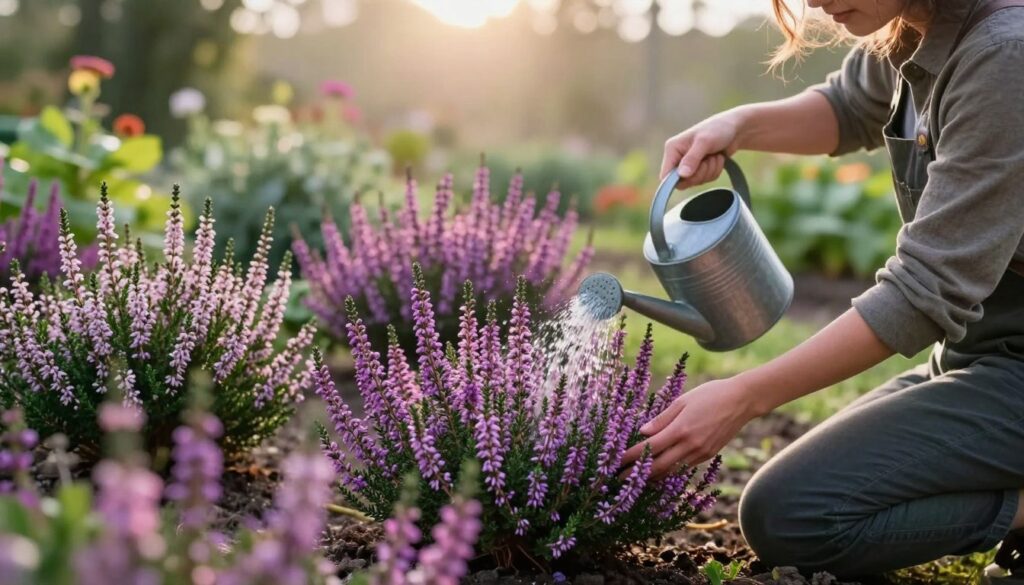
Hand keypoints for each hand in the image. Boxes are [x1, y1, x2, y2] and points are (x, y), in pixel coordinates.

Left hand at [622, 376, 756, 478]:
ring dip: (652, 476)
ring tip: (635, 479)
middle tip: (620, 477)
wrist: (742, 401)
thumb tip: (643, 433)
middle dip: (637, 473)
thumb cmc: (710, 395)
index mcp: (680, 430)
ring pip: (671, 470)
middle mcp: (690, 445)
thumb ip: (662, 419)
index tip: (616, 461)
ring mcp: (700, 453)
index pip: (650, 448)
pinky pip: (684, 466)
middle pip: (658, 466)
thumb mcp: (682, 401)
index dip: (631, 457)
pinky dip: (669, 470)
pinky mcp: (708, 455)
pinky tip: (659, 470)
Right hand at [660, 110, 743, 189]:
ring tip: (714, 155)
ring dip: (709, 171)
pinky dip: (714, 171)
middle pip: (682, 181)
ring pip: (695, 181)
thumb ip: (692, 159)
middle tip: (708, 160)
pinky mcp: (700, 169)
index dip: (677, 180)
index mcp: (673, 149)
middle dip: (699, 173)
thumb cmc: (718, 129)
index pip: (666, 175)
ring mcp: (689, 164)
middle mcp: (678, 157)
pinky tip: (717, 158)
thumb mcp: (704, 142)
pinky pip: (705, 180)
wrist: (736, 129)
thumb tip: (681, 175)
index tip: (692, 174)